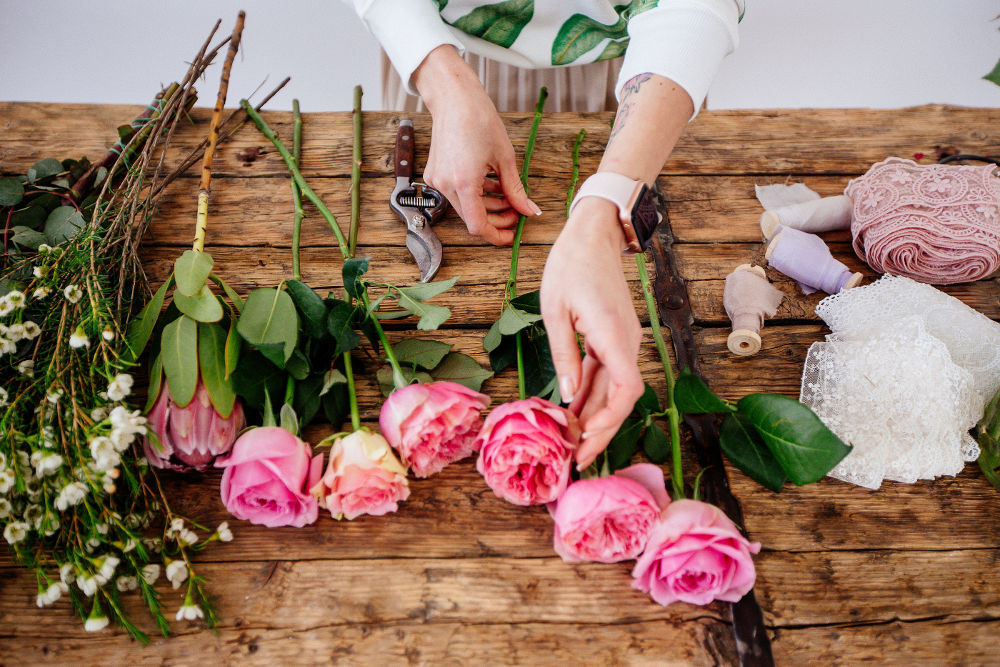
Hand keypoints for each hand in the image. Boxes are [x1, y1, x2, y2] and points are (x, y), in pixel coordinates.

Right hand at [413, 46, 540, 244]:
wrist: (454, 98)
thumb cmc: (479, 120)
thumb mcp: (505, 158)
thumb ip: (516, 190)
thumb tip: (529, 210)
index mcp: (464, 183)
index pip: (478, 226)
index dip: (496, 236)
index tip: (511, 235)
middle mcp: (446, 185)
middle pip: (473, 218)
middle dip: (497, 218)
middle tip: (517, 212)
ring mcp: (438, 180)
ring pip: (466, 206)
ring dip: (488, 206)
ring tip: (509, 196)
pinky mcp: (436, 173)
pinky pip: (458, 193)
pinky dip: (477, 194)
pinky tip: (493, 185)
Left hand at [541, 198, 644, 469]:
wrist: (593, 234)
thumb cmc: (570, 265)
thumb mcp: (555, 310)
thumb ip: (563, 355)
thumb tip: (566, 396)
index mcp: (613, 334)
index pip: (627, 390)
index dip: (610, 420)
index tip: (587, 439)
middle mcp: (626, 341)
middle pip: (621, 397)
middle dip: (601, 430)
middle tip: (577, 459)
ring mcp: (623, 340)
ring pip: (614, 389)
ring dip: (596, 415)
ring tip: (571, 442)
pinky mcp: (615, 338)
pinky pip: (608, 374)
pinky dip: (593, 395)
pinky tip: (574, 412)